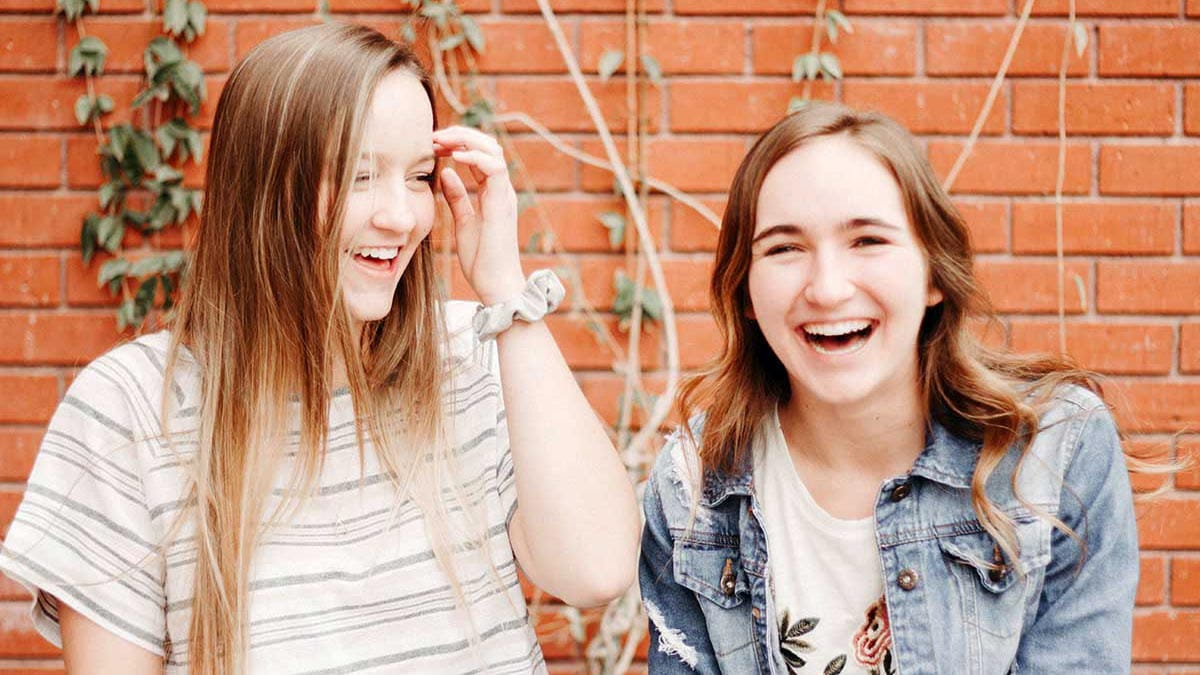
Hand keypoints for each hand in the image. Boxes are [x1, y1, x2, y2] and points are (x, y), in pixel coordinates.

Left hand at [434, 126, 525, 304]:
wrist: (495, 284)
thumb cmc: (481, 259)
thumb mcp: (462, 222)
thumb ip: (456, 197)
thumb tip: (445, 172)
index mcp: (492, 192)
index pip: (479, 155)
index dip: (457, 144)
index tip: (432, 144)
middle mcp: (501, 189)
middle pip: (488, 146)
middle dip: (461, 135)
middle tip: (434, 136)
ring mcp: (504, 195)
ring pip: (493, 151)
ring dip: (466, 140)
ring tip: (442, 140)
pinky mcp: (502, 203)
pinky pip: (494, 169)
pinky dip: (474, 157)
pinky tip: (455, 157)